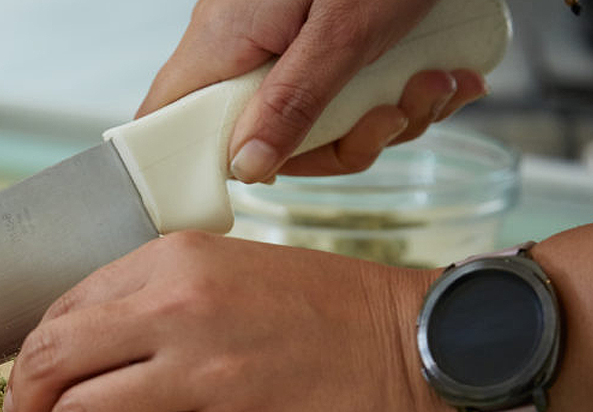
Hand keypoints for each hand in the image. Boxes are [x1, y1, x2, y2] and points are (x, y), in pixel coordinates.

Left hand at [3, 232, 494, 411]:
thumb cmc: (310, 308)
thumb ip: (141, 295)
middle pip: (50, 358)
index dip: (35, 350)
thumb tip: (66, 343)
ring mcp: (200, 371)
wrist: (399, 349)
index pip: (60, 308)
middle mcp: (177, 309)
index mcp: (171, 260)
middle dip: (25, 393)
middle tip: (31, 410)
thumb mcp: (220, 267)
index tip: (37, 372)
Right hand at [137, 0, 487, 182]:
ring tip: (437, 84)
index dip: (192, 164)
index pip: (167, 118)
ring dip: (387, 116)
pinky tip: (442, 74)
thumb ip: (292, 103)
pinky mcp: (316, 34)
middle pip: (262, 133)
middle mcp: (241, 42)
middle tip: (395, 117)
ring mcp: (279, 39)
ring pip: (314, 117)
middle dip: (344, 141)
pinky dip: (396, 90)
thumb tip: (246, 169)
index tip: (256, 180)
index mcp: (222, 40)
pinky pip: (339, 88)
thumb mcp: (343, 33)